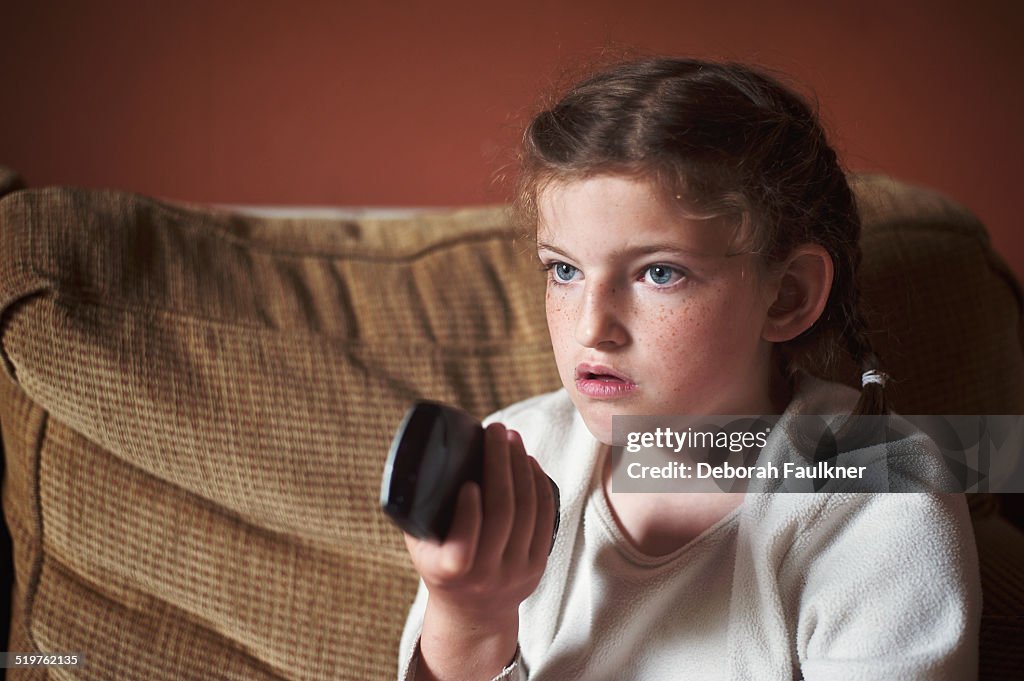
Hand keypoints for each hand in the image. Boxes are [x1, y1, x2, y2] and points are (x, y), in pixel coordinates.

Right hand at [404, 423, 556, 679]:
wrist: (473, 614)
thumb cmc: (441, 567)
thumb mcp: (422, 548)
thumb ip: (421, 514)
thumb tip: (421, 461)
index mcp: (452, 572)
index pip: (464, 541)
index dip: (469, 511)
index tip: (468, 481)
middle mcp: (487, 574)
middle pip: (504, 512)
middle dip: (501, 463)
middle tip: (496, 431)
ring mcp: (517, 570)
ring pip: (528, 510)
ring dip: (521, 467)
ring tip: (512, 439)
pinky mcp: (538, 564)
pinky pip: (545, 517)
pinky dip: (539, 485)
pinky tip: (529, 462)